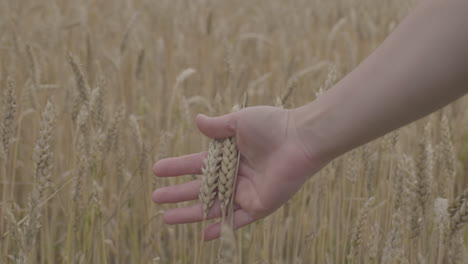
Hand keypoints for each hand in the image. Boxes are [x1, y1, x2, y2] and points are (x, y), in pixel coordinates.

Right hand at [152, 106, 326, 239]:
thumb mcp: (239, 122)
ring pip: (212, 206)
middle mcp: (235, 175)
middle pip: (200, 188)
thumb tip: (197, 120)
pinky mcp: (259, 206)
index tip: (156, 170)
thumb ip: (217, 126)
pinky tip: (203, 235)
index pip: (197, 164)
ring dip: (190, 213)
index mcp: (229, 155)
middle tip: (156, 198)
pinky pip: (236, 220)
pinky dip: (221, 228)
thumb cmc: (271, 125)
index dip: (176, 167)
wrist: (299, 139)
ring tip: (166, 218)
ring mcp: (246, 192)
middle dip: (177, 193)